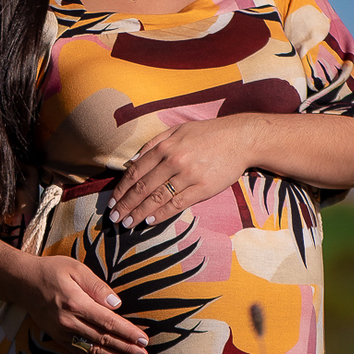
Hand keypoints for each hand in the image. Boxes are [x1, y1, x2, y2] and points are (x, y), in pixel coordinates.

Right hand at [19, 255, 148, 353]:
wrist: (22, 282)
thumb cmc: (52, 271)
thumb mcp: (76, 269)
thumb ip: (97, 287)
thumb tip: (117, 304)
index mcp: (76, 303)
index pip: (108, 322)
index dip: (128, 332)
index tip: (144, 340)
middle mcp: (69, 321)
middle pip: (103, 339)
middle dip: (126, 349)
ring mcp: (62, 333)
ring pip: (93, 349)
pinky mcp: (57, 338)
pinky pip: (80, 353)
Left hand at [108, 115, 252, 228]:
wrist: (241, 139)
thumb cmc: (207, 134)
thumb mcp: (177, 130)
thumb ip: (153, 144)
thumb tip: (132, 162)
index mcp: (164, 147)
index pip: (136, 172)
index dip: (122, 189)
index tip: (113, 202)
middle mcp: (173, 161)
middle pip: (143, 188)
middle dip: (126, 205)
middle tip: (114, 218)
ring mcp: (188, 176)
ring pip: (157, 198)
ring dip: (139, 213)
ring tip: (128, 223)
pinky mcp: (203, 188)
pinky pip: (177, 204)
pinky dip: (162, 214)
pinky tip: (150, 221)